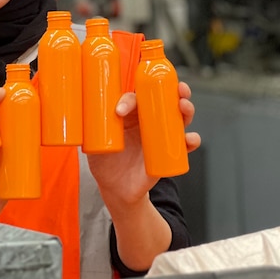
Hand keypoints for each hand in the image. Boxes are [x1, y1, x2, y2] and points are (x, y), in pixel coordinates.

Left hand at [87, 81, 200, 207]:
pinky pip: (185, 144)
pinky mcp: (169, 153)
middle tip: (177, 89)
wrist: (117, 189)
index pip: (134, 98)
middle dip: (175, 90)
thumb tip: (87, 120)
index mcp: (130, 114)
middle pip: (166, 99)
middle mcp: (148, 120)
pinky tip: (190, 139)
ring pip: (179, 116)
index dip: (129, 99)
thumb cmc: (104, 162)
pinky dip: (192, 140)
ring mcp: (161, 135)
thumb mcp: (94, 146)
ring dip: (186, 109)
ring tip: (184, 106)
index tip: (119, 112)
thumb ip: (92, 133)